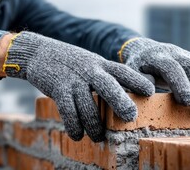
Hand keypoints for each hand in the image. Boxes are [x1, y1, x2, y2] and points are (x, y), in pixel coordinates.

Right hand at [1, 32, 154, 141]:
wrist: (38, 52)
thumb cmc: (70, 63)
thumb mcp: (91, 63)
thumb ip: (106, 75)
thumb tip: (128, 94)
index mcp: (100, 64)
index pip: (122, 71)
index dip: (137, 80)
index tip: (150, 91)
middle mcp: (89, 71)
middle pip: (108, 85)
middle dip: (120, 101)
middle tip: (130, 116)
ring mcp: (73, 80)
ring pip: (87, 106)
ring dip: (94, 125)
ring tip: (98, 136)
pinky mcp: (57, 89)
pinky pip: (68, 112)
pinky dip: (74, 127)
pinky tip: (77, 135)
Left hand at [118, 38, 189, 111]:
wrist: (140, 49)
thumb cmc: (134, 68)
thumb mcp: (130, 74)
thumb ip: (137, 82)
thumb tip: (149, 92)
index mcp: (154, 57)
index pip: (171, 68)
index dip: (180, 84)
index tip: (186, 102)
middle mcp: (171, 53)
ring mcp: (182, 54)